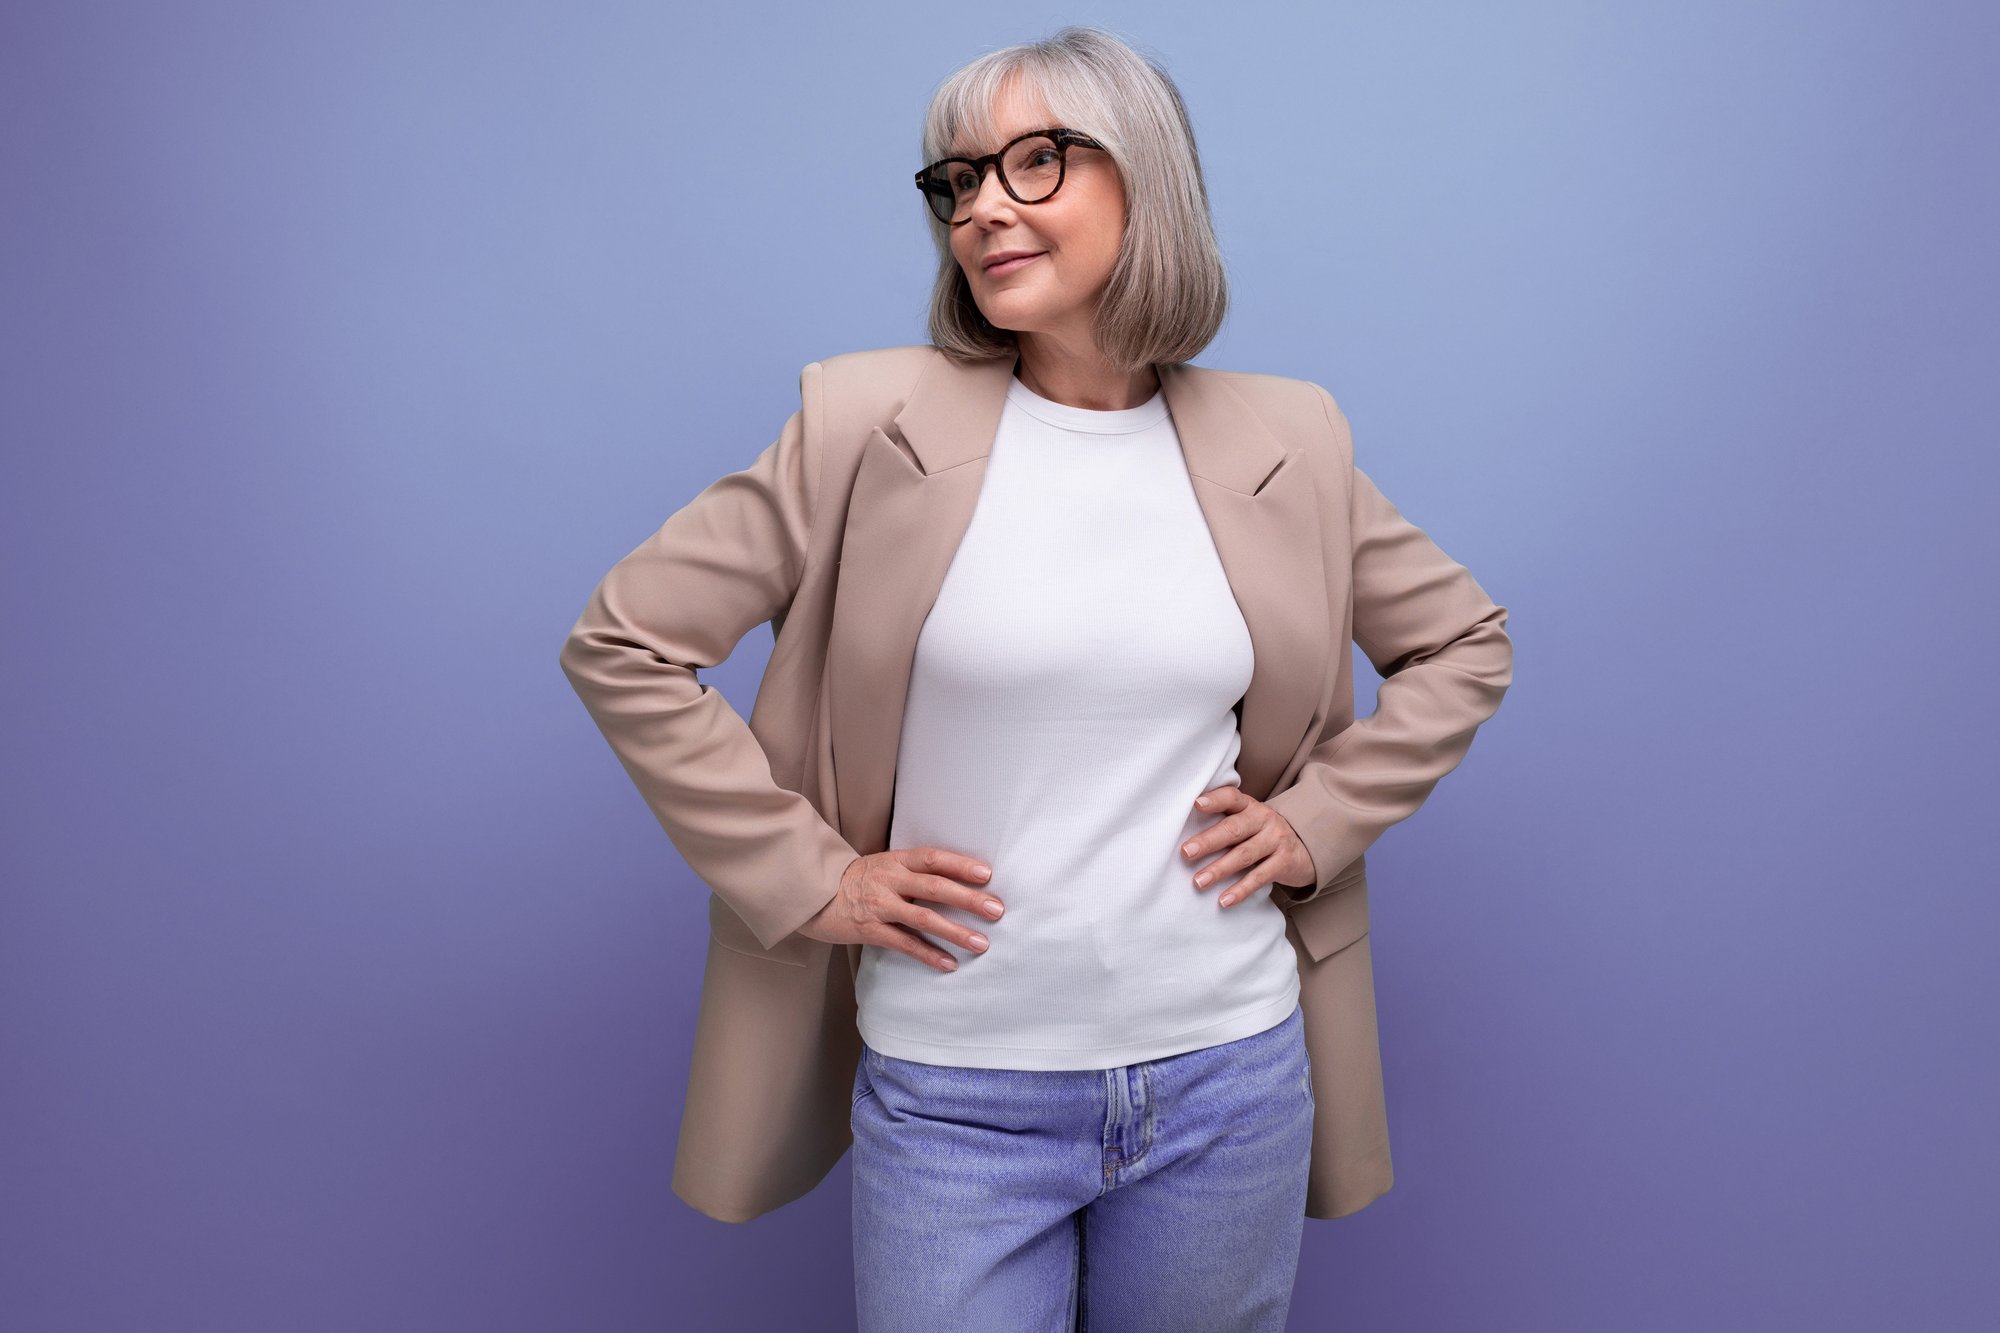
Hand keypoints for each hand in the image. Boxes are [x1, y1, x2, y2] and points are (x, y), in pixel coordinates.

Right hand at [796, 848, 1004, 972]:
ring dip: (956, 931)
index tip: (987, 874)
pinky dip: (929, 954)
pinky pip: (905, 944)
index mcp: (895, 861)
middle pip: (934, 887)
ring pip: (924, 918)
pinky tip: (949, 964)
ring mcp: (880, 906)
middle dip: (968, 899)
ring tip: (981, 943)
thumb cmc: (857, 880)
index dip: (960, 864)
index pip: (933, 858)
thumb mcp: (884, 865)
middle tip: (996, 910)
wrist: (813, 894)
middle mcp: (889, 880)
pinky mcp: (871, 930)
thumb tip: (956, 878)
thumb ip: (914, 870)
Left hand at [1181, 786, 1316, 907]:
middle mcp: (1263, 819)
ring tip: (1199, 882)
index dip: (1215, 800)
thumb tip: (1185, 839)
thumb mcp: (1248, 821)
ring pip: (1244, 855)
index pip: (1231, 798)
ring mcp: (1276, 840)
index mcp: (1249, 806)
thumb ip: (1224, 823)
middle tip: (1186, 852)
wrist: (1307, 847)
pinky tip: (1224, 900)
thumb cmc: (1262, 834)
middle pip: (1233, 829)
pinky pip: (1259, 877)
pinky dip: (1241, 890)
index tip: (1196, 804)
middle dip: (1208, 841)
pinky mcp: (1284, 863)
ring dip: (1220, 869)